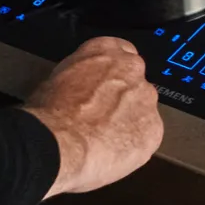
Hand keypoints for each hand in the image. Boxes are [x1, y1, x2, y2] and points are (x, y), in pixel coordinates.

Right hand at [23, 35, 163, 198]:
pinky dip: (135, 145)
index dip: (110, 74)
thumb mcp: (54, 82)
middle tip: (100, 117)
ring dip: (129, 122)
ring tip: (103, 140)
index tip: (103, 86)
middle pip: (134, 83)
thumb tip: (74, 91)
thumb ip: (77, 79)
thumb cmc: (51, 115)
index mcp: (106, 51)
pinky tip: (113, 153)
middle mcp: (131, 70)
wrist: (60, 144)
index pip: (119, 51)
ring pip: (142, 110)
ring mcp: (146, 99)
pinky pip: (148, 136)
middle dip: (121, 99)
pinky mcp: (154, 129)